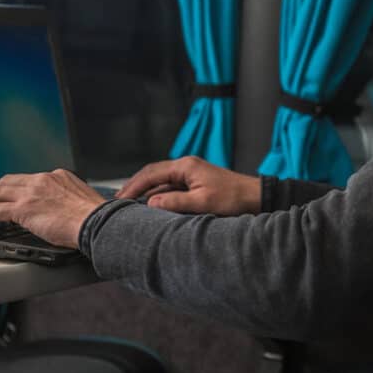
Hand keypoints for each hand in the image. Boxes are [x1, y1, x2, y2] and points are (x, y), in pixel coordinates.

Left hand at [0, 169, 107, 248]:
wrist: (97, 223)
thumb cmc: (96, 218)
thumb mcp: (81, 201)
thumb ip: (67, 201)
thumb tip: (62, 213)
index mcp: (58, 176)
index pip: (30, 179)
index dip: (17, 189)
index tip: (13, 198)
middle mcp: (43, 180)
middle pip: (9, 181)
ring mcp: (32, 193)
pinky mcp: (23, 208)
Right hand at [116, 155, 259, 215]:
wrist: (255, 197)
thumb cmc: (233, 198)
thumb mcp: (203, 202)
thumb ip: (176, 202)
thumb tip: (151, 203)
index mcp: (185, 166)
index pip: (151, 173)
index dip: (133, 186)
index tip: (119, 200)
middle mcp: (185, 166)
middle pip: (152, 174)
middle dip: (134, 187)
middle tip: (117, 202)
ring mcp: (190, 174)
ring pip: (160, 181)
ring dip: (144, 191)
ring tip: (129, 205)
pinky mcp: (194, 183)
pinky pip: (169, 187)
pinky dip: (157, 195)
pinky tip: (150, 206)